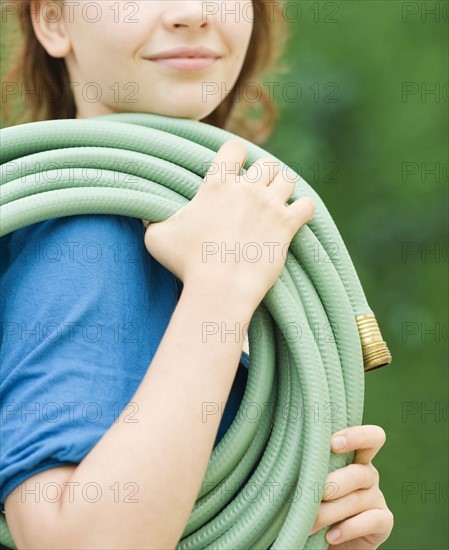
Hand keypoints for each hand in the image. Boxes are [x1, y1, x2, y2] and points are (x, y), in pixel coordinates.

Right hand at [144, 139, 314, 309]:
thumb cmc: (186, 263)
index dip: (235, 155)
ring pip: (288, 178)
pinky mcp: (287, 226)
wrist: (220, 288)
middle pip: (266, 163)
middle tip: (255, 192)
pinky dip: (303, 209)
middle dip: (262, 174)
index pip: (234, 148)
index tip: (235, 167)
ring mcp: (270, 206)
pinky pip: (307, 205)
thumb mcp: (157, 237)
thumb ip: (152, 220)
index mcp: (217, 184)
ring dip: (282, 187)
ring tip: (275, 201)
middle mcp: (247, 189)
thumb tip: (143, 216)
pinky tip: (294, 217)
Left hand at [309, 425, 393, 548]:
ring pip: (357, 499)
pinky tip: (331, 536)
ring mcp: (377, 497)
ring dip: (329, 512)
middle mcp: (368, 474)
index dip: (356, 437)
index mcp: (355, 457)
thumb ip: (312, 468)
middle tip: (310, 495)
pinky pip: (372, 521)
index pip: (371, 437)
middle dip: (331, 485)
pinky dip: (349, 529)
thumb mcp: (313, 481)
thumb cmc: (314, 500)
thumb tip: (290, 461)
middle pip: (358, 473)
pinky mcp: (384, 522)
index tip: (332, 444)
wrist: (327, 537)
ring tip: (310, 523)